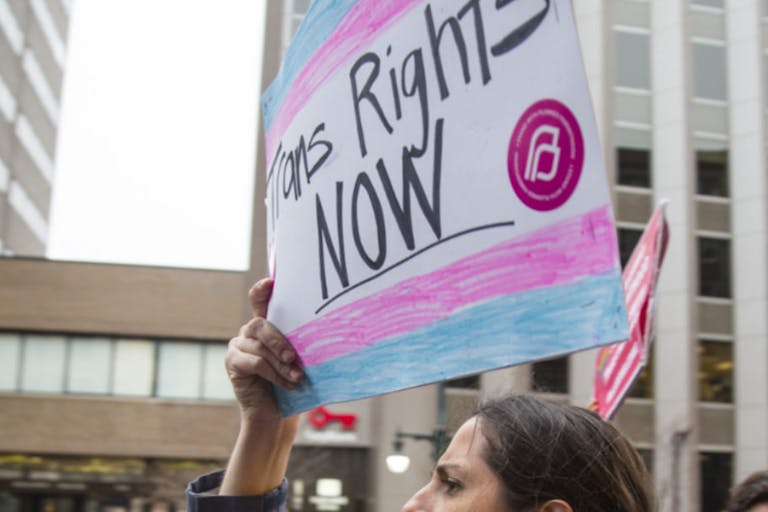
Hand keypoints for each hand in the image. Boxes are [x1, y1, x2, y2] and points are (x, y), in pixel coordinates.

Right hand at [226, 278, 303, 422]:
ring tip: (297, 377)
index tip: (271, 282)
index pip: (259, 300)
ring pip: (259, 347)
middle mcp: (250, 332)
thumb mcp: (300, 360)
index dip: (262, 290)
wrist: (277, 414)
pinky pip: (253, 362)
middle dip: (280, 341)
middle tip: (294, 357)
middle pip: (260, 324)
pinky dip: (272, 374)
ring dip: (281, 364)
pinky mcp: (232, 362)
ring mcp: (238, 346)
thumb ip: (302, 343)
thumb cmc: (293, 383)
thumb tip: (328, 330)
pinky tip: (285, 384)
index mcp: (267, 326)